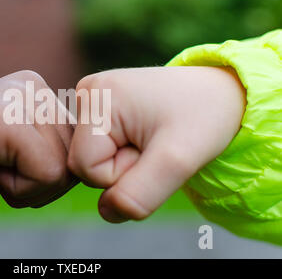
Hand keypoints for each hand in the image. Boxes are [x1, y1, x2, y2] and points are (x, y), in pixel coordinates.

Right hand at [0, 70, 75, 210]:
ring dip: (29, 187)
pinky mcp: (10, 121)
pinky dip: (19, 191)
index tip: (7, 163)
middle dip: (40, 181)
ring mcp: (21, 100)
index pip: (76, 144)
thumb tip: (91, 162)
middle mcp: (33, 86)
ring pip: (65, 169)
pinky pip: (48, 174)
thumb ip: (51, 144)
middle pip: (74, 157)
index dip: (46, 172)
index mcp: (36, 88)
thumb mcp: (16, 148)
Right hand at [68, 66, 245, 221]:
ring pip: (89, 159)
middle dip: (122, 168)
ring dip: (122, 162)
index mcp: (97, 96)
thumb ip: (137, 195)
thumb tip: (105, 210)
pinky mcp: (98, 105)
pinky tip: (141, 135)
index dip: (122, 174)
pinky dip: (120, 153)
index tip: (153, 149)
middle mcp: (87, 91)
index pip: (87, 168)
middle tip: (154, 145)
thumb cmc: (203, 118)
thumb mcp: (177, 161)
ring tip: (150, 138)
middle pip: (83, 164)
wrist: (217, 93)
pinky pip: (95, 149)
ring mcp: (91, 97)